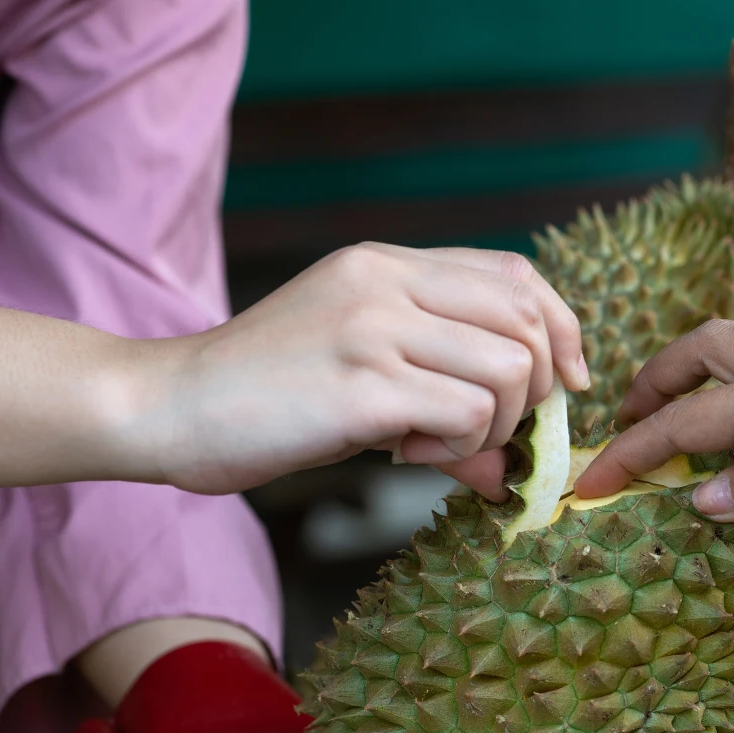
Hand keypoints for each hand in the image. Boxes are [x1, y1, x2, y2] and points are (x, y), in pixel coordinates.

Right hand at [131, 243, 588, 497]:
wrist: (167, 406)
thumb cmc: (265, 395)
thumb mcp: (360, 367)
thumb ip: (440, 391)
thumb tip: (516, 467)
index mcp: (387, 263)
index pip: (516, 275)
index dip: (563, 328)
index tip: (567, 382)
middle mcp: (386, 281)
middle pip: (528, 320)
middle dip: (537, 389)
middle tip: (492, 430)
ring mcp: (373, 327)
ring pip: (510, 370)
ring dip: (493, 426)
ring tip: (432, 444)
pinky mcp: (362, 385)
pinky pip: (466, 415)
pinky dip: (457, 450)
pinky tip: (402, 455)